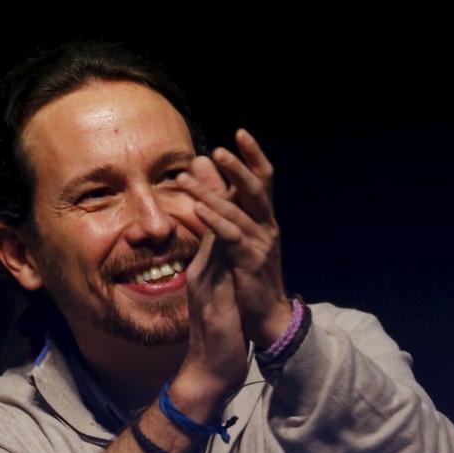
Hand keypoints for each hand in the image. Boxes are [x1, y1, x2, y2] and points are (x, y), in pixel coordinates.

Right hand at [174, 185, 248, 409]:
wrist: (209, 374)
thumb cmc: (219, 340)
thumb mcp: (221, 301)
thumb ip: (221, 276)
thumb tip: (226, 255)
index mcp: (205, 271)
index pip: (212, 227)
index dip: (216, 198)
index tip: (217, 168)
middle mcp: (201, 272)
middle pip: (206, 224)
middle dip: (208, 189)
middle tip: (208, 155)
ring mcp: (203, 285)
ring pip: (208, 236)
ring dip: (211, 204)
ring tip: (213, 176)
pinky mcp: (210, 299)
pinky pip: (214, 263)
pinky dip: (218, 238)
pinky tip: (224, 218)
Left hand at [177, 129, 292, 348]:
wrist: (265, 319)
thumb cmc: (248, 278)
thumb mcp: (234, 237)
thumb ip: (221, 204)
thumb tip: (206, 170)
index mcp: (264, 220)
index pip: (263, 180)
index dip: (254, 156)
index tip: (240, 132)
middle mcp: (267, 228)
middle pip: (257, 189)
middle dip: (238, 168)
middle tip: (219, 150)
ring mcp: (261, 245)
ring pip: (239, 211)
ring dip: (211, 194)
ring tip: (186, 179)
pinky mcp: (250, 263)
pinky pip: (231, 236)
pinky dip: (214, 221)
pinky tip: (198, 209)